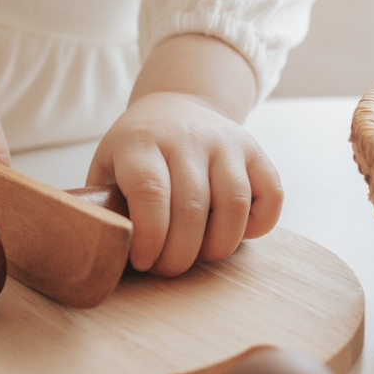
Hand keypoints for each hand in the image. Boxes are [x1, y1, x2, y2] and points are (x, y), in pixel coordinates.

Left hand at [87, 90, 282, 275]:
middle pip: (192, 207)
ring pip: (234, 204)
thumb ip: (104, 203)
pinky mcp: (255, 150)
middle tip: (167, 269)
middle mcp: (186, 137)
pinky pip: (271, 195)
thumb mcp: (108, 165)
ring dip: (217, 246)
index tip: (144, 261)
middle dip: (180, 254)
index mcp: (142, 142)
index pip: (150, 192)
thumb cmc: (138, 150)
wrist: (178, 104)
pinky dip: (258, 226)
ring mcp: (225, 141)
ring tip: (198, 256)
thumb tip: (103, 250)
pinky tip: (235, 234)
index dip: (150, 237)